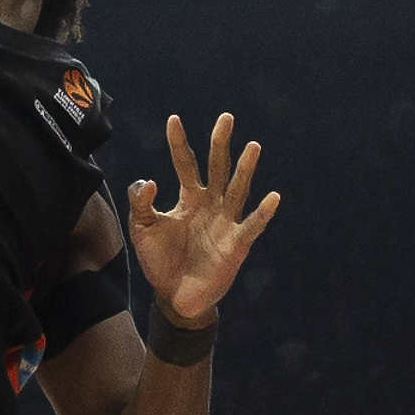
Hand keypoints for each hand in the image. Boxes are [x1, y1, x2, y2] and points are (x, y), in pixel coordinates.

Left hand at [122, 113, 282, 332]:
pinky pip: (252, 225)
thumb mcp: (143, 230)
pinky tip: (272, 196)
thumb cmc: (160, 262)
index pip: (185, 164)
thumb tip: (150, 180)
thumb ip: (142, 204)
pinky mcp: (237, 244)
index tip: (173, 119)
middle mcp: (210, 204)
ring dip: (245, 169)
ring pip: (237, 189)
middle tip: (226, 118)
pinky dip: (263, 212)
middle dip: (221, 144)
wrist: (175, 297)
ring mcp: (225, 222)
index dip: (179, 143)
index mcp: (189, 198)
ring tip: (253, 146)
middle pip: (217, 167)